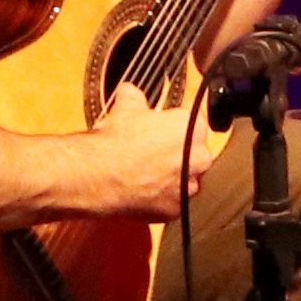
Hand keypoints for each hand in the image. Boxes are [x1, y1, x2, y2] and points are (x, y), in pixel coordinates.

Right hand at [91, 85, 228, 220]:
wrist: (100, 176)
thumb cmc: (116, 141)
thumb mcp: (126, 108)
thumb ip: (134, 96)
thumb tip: (129, 90)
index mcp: (192, 127)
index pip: (195, 122)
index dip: (177, 125)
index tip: (165, 130)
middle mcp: (199, 157)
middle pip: (196, 153)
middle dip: (179, 153)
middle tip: (154, 153)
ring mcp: (190, 186)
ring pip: (187, 180)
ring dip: (173, 178)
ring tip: (147, 175)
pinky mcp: (176, 210)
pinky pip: (174, 202)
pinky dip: (163, 199)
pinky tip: (144, 192)